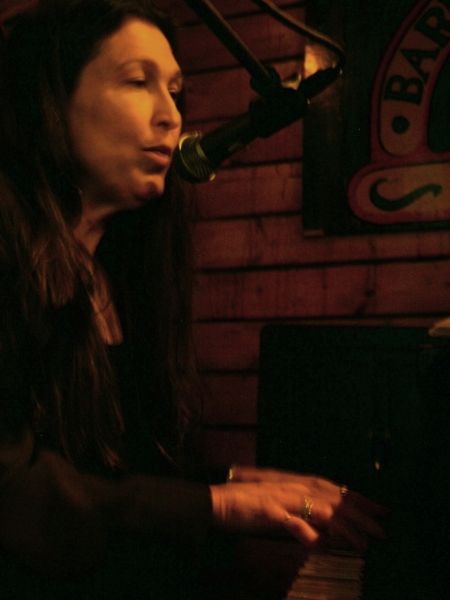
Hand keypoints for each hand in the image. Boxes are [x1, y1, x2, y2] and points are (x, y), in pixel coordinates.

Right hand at [210, 465, 386, 551]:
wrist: (215, 502)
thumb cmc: (246, 506)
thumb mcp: (279, 508)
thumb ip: (301, 515)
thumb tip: (325, 531)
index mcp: (295, 484)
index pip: (334, 489)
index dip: (359, 499)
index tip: (381, 510)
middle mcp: (292, 486)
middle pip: (333, 498)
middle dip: (360, 514)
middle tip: (382, 530)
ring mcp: (281, 497)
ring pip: (320, 510)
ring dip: (343, 527)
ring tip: (361, 544)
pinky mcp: (268, 510)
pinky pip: (292, 522)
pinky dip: (308, 533)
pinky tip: (320, 546)